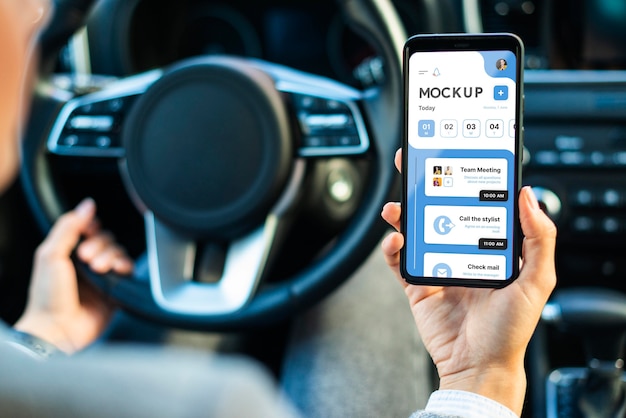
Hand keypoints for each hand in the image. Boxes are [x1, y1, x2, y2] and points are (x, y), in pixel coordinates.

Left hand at [14, 198, 133, 353]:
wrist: (58, 329)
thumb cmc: (48, 297)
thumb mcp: (50, 254)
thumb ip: (68, 226)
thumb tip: (87, 205)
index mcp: (68, 252)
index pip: (89, 229)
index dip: (91, 228)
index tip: (86, 235)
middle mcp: (86, 263)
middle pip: (107, 239)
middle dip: (100, 245)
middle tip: (87, 258)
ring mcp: (101, 276)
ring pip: (119, 252)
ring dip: (111, 256)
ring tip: (99, 269)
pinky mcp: (115, 289)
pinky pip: (128, 270)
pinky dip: (125, 266)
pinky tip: (116, 271)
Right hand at [380, 149, 556, 414]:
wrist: (478, 365)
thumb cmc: (510, 330)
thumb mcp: (537, 281)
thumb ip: (539, 238)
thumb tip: (529, 196)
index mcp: (490, 246)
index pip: (477, 203)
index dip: (465, 179)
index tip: (455, 157)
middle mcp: (462, 251)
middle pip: (439, 209)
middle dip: (424, 186)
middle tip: (412, 165)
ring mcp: (437, 266)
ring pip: (414, 230)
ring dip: (401, 214)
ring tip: (396, 207)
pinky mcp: (417, 284)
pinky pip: (398, 260)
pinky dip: (392, 248)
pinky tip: (395, 242)